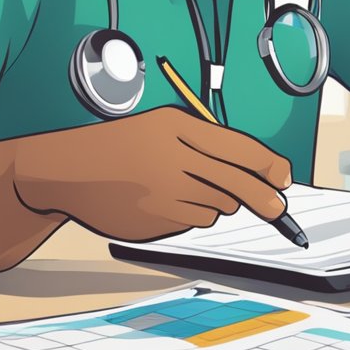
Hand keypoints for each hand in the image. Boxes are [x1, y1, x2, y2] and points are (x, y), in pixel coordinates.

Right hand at [12, 107, 292, 241]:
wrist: (65, 171)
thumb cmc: (123, 143)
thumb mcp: (163, 125)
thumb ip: (208, 141)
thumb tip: (261, 169)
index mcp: (176, 128)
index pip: (239, 149)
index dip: (269, 165)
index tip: (284, 176)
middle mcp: (172, 162)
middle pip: (237, 185)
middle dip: (264, 198)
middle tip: (277, 207)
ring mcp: (162, 196)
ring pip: (217, 208)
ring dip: (217, 201)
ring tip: (188, 187)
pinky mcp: (154, 223)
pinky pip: (193, 222)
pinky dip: (192, 214)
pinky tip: (168, 201)